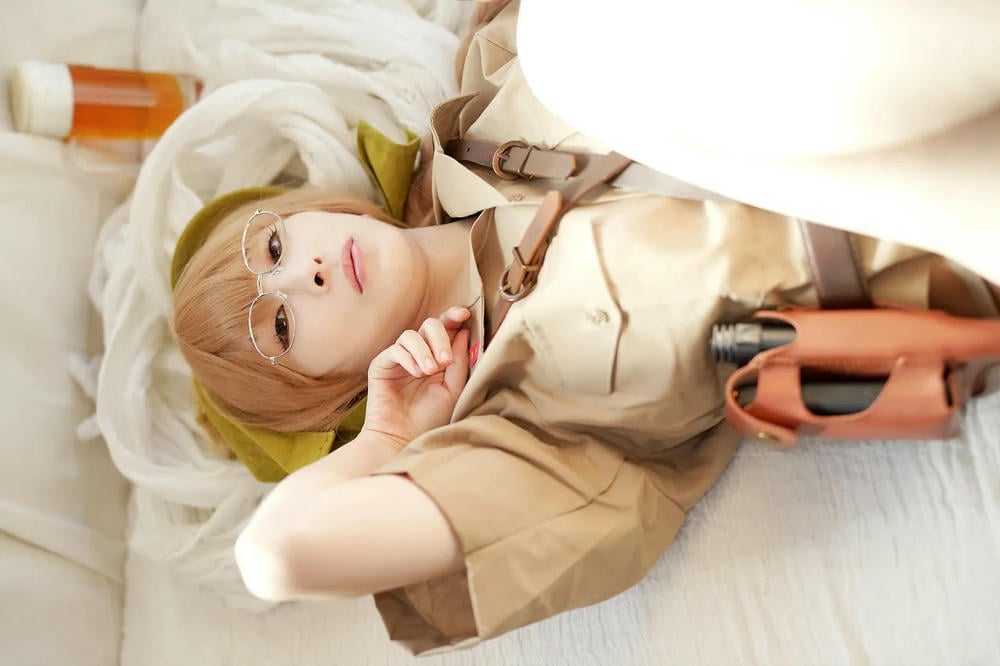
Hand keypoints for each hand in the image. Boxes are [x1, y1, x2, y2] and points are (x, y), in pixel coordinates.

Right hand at [361, 307, 471, 447]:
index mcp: (438, 356)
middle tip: (445, 360)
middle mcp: (419, 353)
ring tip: (429, 371)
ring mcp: (399, 358)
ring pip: (411, 335)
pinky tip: (416, 373)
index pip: (446, 328)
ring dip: (424, 350)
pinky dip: (408, 358)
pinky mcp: (382, 365)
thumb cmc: (429, 417)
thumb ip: (459, 361)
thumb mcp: (453, 389)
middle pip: (429, 324)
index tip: (464, 315)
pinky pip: (395, 349)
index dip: (453, 317)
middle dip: (440, 337)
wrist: (403, 438)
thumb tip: (464, 331)